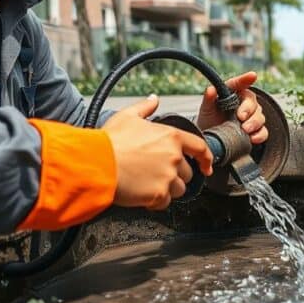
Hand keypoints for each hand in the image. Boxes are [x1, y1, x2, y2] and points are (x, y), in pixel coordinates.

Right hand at [103, 95, 212, 210]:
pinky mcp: (158, 195)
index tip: (207, 166)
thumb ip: (145, 107)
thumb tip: (154, 99)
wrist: (96, 163)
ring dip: (167, 189)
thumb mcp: (128, 116)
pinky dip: (156, 201)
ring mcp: (168, 177)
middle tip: (155, 173)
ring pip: (179, 189)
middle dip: (175, 175)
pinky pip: (165, 203)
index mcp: (172, 137)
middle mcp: (174, 157)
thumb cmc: (110, 141)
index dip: (206, 158)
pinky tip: (142, 194)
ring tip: (147, 183)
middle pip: (187, 173)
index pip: (200, 148)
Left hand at [196, 72, 268, 144]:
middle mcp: (244, 103)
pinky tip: (252, 138)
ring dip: (254, 123)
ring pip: (260, 117)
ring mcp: (252, 117)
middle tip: (240, 117)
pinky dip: (259, 135)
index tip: (252, 75)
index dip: (246, 79)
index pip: (239, 83)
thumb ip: (208, 99)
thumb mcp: (206, 110)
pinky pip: (263, 132)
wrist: (213, 140)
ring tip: (245, 130)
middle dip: (248, 109)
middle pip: (252, 102)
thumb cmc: (209, 120)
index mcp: (233, 93)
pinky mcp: (256, 131)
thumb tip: (211, 89)